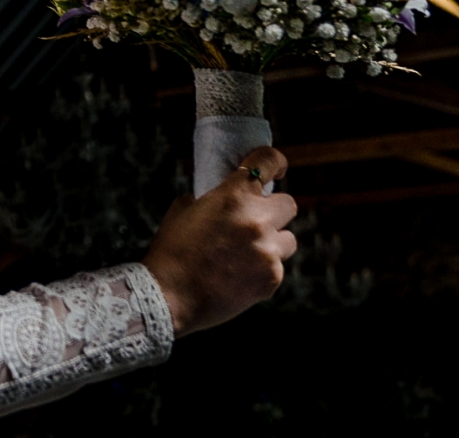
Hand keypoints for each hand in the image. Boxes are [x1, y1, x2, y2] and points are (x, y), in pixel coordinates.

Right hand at [141, 146, 297, 335]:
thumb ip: (210, 199)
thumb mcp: (183, 211)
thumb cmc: (172, 250)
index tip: (278, 168)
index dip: (276, 162)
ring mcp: (268, 251)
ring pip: (288, 239)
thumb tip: (223, 198)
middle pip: (289, 204)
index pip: (268, 162)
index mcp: (233, 196)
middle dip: (274, 210)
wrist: (169, 295)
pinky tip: (238, 276)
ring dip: (272, 242)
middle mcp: (257, 220)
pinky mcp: (272, 278)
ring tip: (246, 254)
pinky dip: (263, 269)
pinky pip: (278, 266)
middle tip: (256, 220)